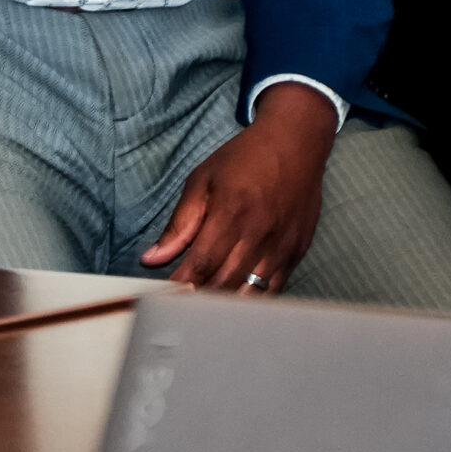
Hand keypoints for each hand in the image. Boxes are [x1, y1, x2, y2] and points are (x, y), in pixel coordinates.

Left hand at [139, 82, 335, 291]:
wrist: (296, 143)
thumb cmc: (244, 159)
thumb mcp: (202, 181)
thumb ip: (179, 224)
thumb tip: (152, 258)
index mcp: (231, 214)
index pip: (202, 263)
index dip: (182, 285)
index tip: (164, 297)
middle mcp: (260, 235)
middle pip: (226, 283)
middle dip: (201, 299)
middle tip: (180, 305)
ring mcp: (282, 247)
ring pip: (252, 293)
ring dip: (227, 304)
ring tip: (205, 308)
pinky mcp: (298, 253)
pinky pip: (275, 289)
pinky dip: (254, 298)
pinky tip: (236, 299)